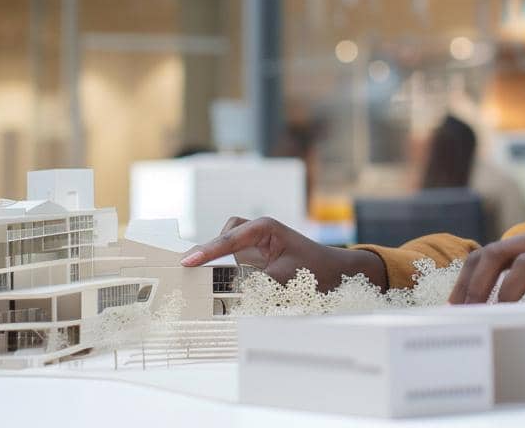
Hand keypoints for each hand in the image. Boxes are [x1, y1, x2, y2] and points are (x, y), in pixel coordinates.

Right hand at [181, 216, 387, 290]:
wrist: (337, 273)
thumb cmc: (317, 270)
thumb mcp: (287, 279)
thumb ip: (259, 286)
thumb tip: (234, 295)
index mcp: (265, 228)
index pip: (229, 239)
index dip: (207, 250)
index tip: (189, 261)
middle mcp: (258, 232)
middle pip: (223, 236)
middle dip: (208, 251)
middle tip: (186, 269)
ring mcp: (256, 244)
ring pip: (226, 247)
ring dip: (217, 259)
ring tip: (200, 276)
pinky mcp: (256, 258)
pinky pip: (234, 260)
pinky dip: (226, 270)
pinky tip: (217, 284)